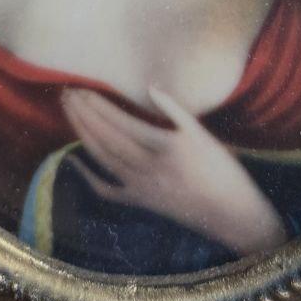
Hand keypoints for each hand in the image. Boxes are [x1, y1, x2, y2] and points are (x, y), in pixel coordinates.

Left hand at [61, 86, 287, 256]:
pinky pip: (108, 191)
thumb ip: (176, 110)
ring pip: (103, 159)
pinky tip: (73, 160)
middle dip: (84, 114)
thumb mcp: (204, 135)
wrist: (232, 214)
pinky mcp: (141, 203)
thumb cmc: (224, 171)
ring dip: (82, 134)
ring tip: (69, 112)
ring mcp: (142, 188)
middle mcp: (149, 168)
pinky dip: (88, 177)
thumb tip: (150, 86)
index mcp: (165, 146)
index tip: (81, 87)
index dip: (97, 105)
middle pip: (106, 138)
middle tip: (67, 92)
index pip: (120, 122)